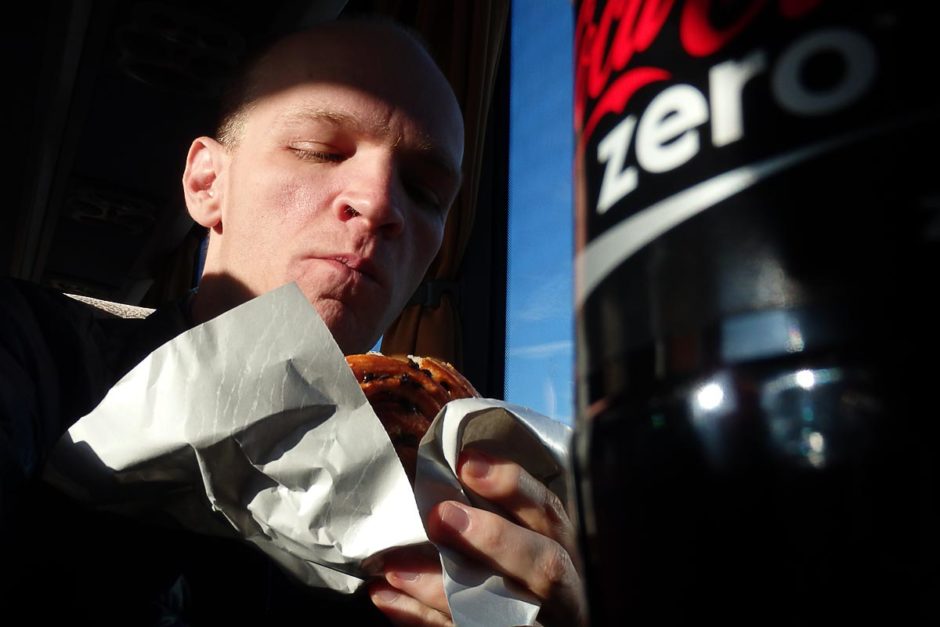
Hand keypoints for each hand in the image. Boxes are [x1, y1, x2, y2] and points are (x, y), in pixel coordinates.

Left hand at [369, 450, 586, 625]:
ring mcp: (536, 622)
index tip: (467, 462)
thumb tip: (453, 465)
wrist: (526, 615)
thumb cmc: (518, 565)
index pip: (549, 513)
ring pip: (502, 612)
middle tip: (441, 516)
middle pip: (545, 566)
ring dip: (443, 588)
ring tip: (396, 568)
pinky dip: (422, 617)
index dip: (514, 486)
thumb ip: (500, 507)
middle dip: (495, 540)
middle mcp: (563, 589)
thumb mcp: (525, 534)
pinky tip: (387, 598)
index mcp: (566, 547)